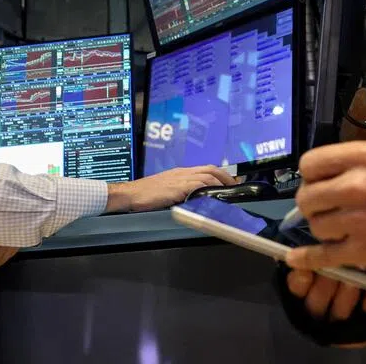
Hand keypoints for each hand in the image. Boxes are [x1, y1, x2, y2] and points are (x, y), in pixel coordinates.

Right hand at [106, 165, 235, 212]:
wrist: (130, 194)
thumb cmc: (145, 193)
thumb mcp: (167, 188)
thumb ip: (181, 190)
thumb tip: (195, 197)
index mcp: (181, 172)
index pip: (206, 168)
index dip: (221, 174)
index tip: (230, 180)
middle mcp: (182, 173)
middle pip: (210, 169)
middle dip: (225, 177)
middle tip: (235, 185)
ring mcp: (180, 179)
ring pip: (206, 176)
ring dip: (220, 183)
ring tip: (228, 192)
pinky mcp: (176, 188)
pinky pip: (196, 185)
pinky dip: (207, 189)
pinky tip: (213, 195)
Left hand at [285, 141, 365, 276]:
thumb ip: (361, 162)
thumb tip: (333, 172)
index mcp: (365, 157)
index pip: (311, 162)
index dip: (312, 174)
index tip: (320, 182)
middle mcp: (355, 185)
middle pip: (307, 196)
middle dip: (314, 203)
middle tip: (328, 208)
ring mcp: (357, 220)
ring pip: (316, 225)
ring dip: (324, 228)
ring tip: (343, 229)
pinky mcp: (364, 251)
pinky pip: (322, 255)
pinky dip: (306, 258)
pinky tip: (295, 258)